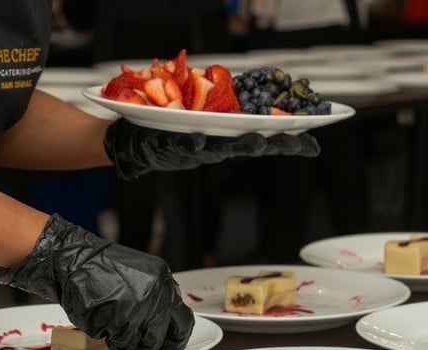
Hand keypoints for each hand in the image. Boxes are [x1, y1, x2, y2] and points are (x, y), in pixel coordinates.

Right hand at [0, 214, 194, 349]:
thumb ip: (155, 297)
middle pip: (160, 338)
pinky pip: (118, 342)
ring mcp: (137, 311)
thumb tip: (162, 325)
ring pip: (138, 344)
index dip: (175, 338)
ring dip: (125, 341)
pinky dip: (108, 337)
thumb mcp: (140, 274)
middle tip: (135, 341)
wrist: (72, 260)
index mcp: (164, 282)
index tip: (169, 344)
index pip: (183, 322)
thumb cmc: (99, 266)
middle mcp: (155, 297)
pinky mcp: (117, 321)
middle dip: (147, 344)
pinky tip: (101, 319)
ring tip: (112, 323)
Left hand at [104, 117, 320, 180]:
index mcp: (227, 138)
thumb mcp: (208, 122)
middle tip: (295, 140)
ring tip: (259, 141)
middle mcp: (216, 144)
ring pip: (222, 148)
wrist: (134, 144)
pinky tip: (199, 141)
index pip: (264, 139)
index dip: (289, 142)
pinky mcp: (170, 146)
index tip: (314, 145)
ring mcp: (194, 147)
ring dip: (241, 145)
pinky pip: (183, 145)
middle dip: (274, 143)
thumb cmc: (176, 130)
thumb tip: (263, 103)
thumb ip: (231, 114)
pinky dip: (192, 144)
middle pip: (250, 144)